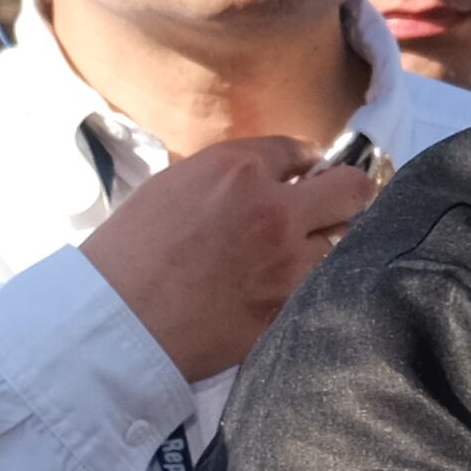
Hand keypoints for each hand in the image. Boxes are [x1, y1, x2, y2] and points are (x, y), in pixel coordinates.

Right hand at [82, 135, 378, 379]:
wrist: (119, 320)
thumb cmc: (128, 251)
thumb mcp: (172, 186)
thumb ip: (226, 178)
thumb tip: (263, 178)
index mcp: (236, 169)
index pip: (300, 150)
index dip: (306, 162)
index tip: (306, 172)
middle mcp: (275, 210)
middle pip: (351, 189)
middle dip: (347, 191)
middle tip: (336, 201)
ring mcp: (290, 262)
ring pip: (341, 241)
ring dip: (324, 241)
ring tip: (295, 251)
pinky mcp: (290, 306)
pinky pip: (320, 284)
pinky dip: (310, 280)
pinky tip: (283, 284)